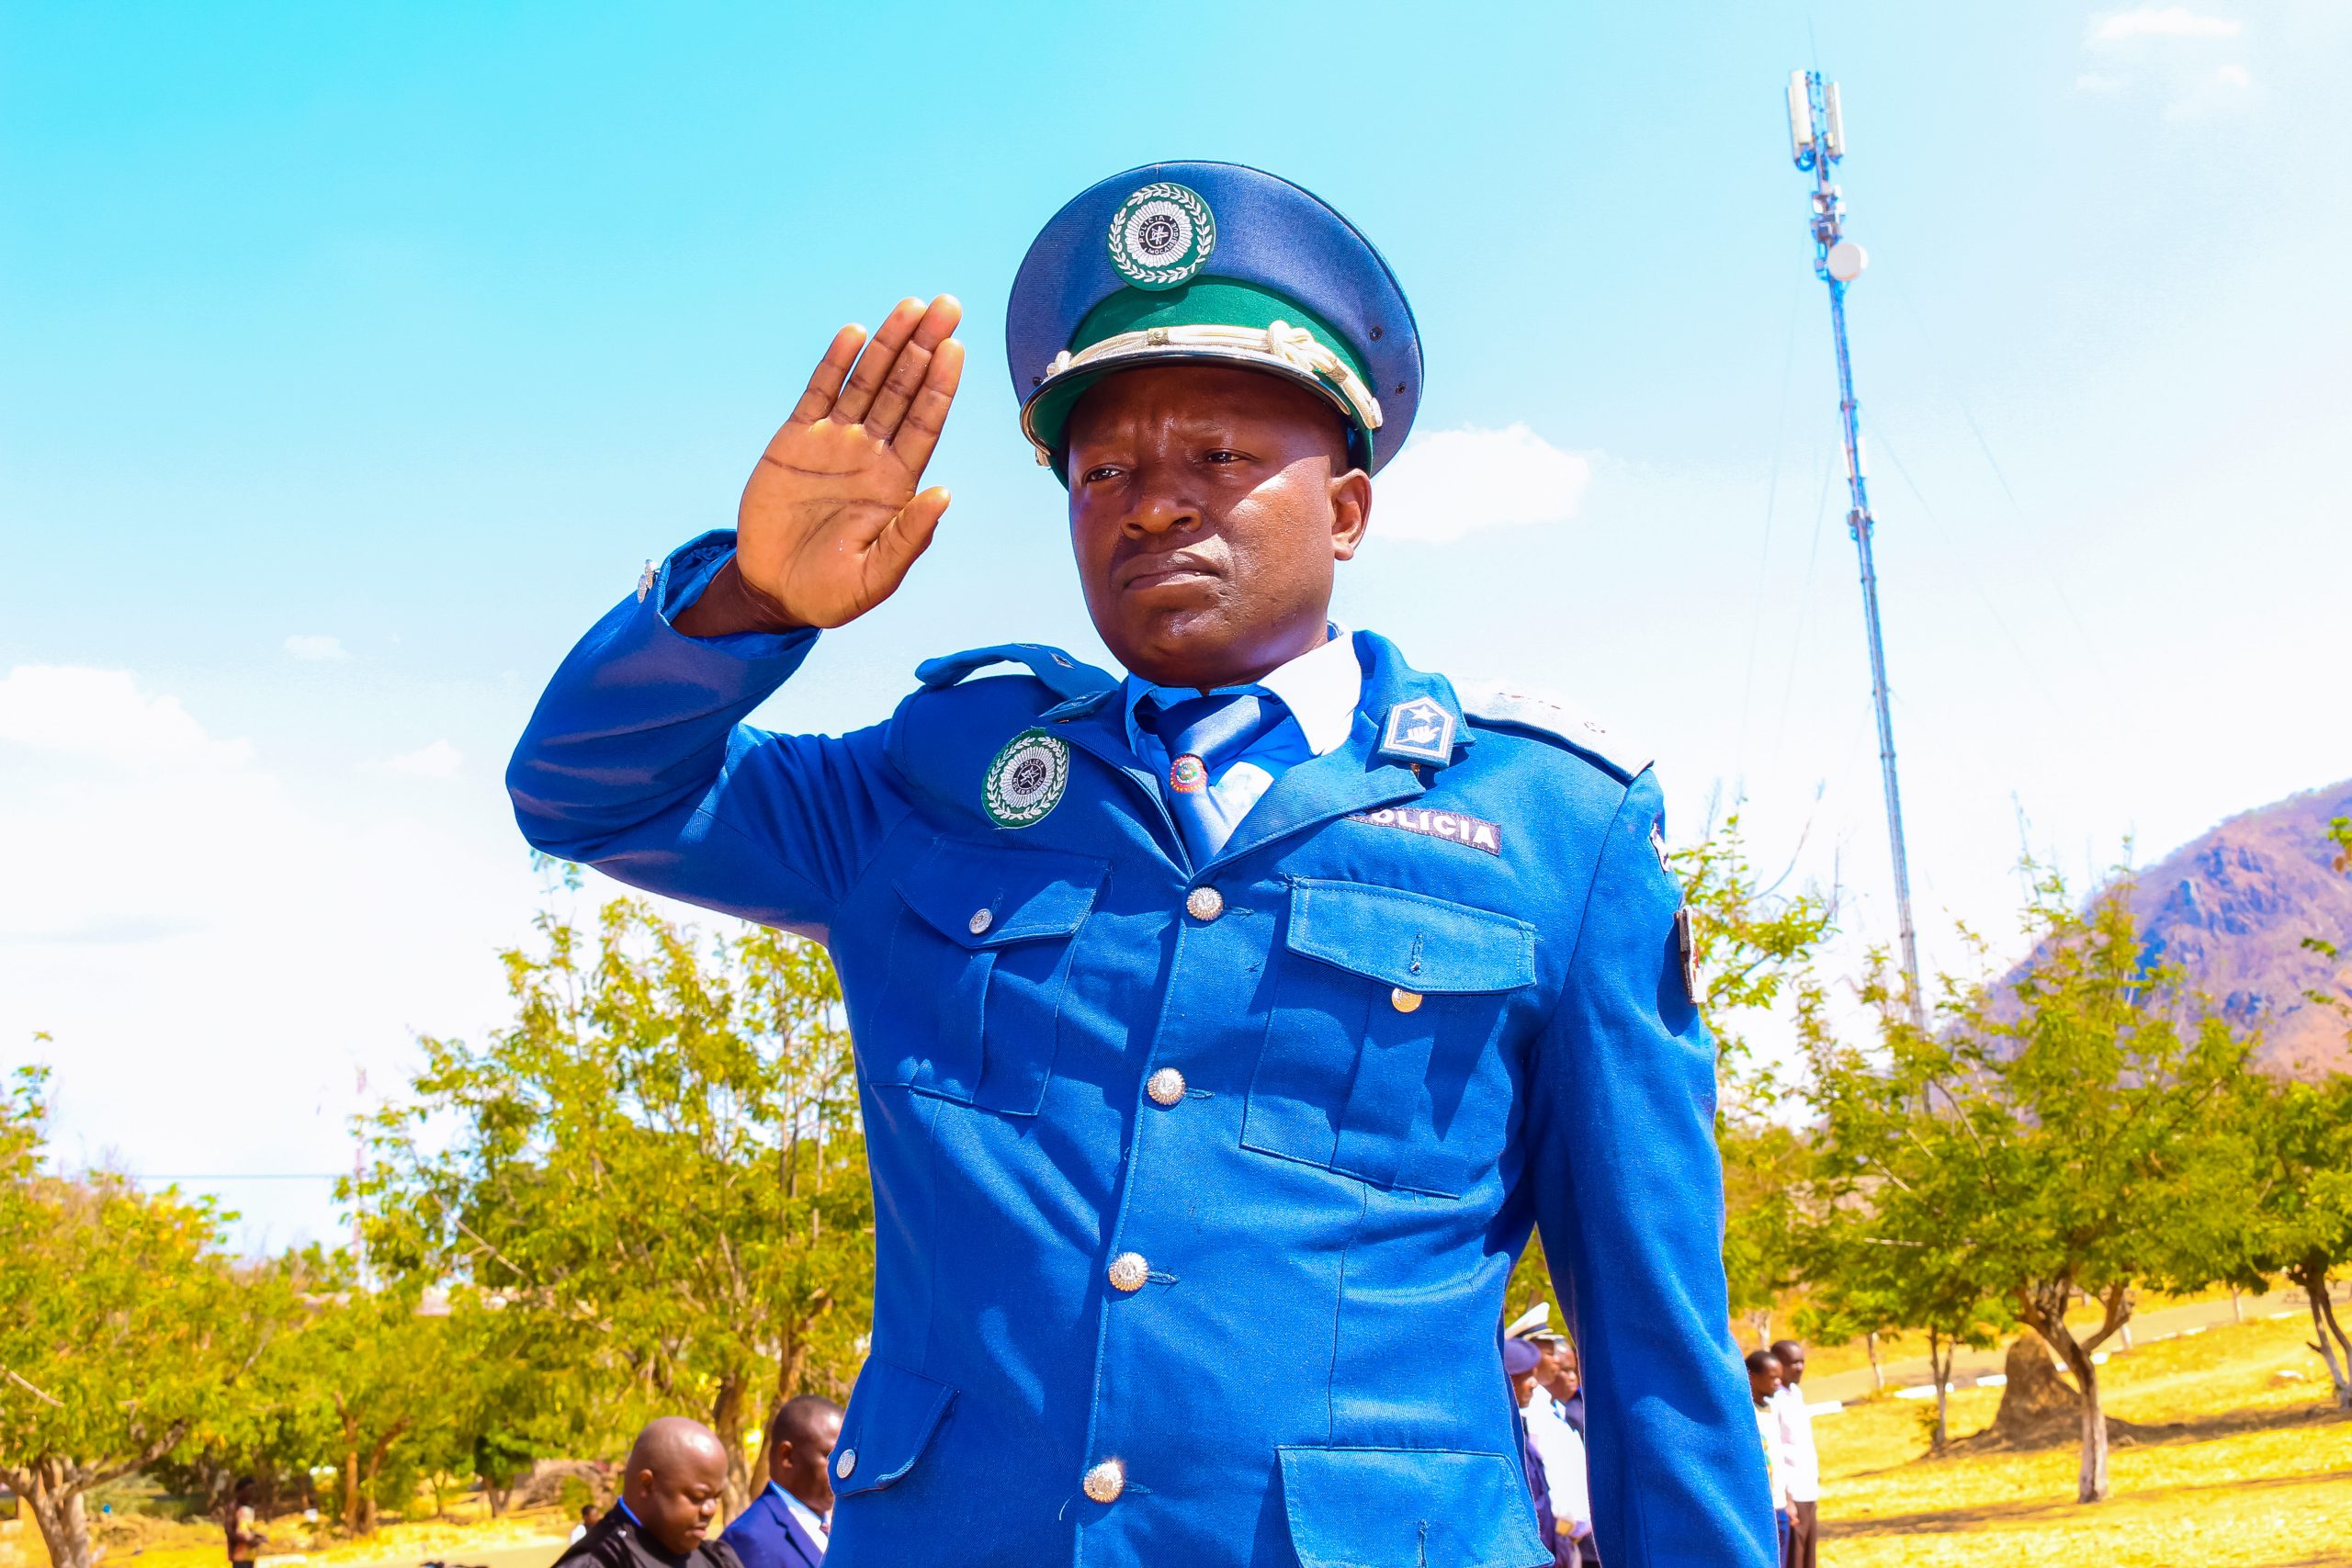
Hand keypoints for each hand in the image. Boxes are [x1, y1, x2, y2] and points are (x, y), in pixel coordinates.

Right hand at [681, 295, 964, 635]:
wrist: (776, 591)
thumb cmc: (832, 592)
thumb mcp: (876, 576)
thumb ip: (909, 537)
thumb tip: (944, 495)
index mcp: (897, 484)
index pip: (925, 423)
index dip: (940, 385)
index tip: (956, 347)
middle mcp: (871, 454)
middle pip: (904, 390)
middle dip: (925, 347)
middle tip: (947, 304)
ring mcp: (835, 444)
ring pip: (867, 382)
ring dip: (889, 344)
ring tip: (911, 307)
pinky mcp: (796, 441)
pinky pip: (819, 393)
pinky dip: (836, 363)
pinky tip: (855, 333)